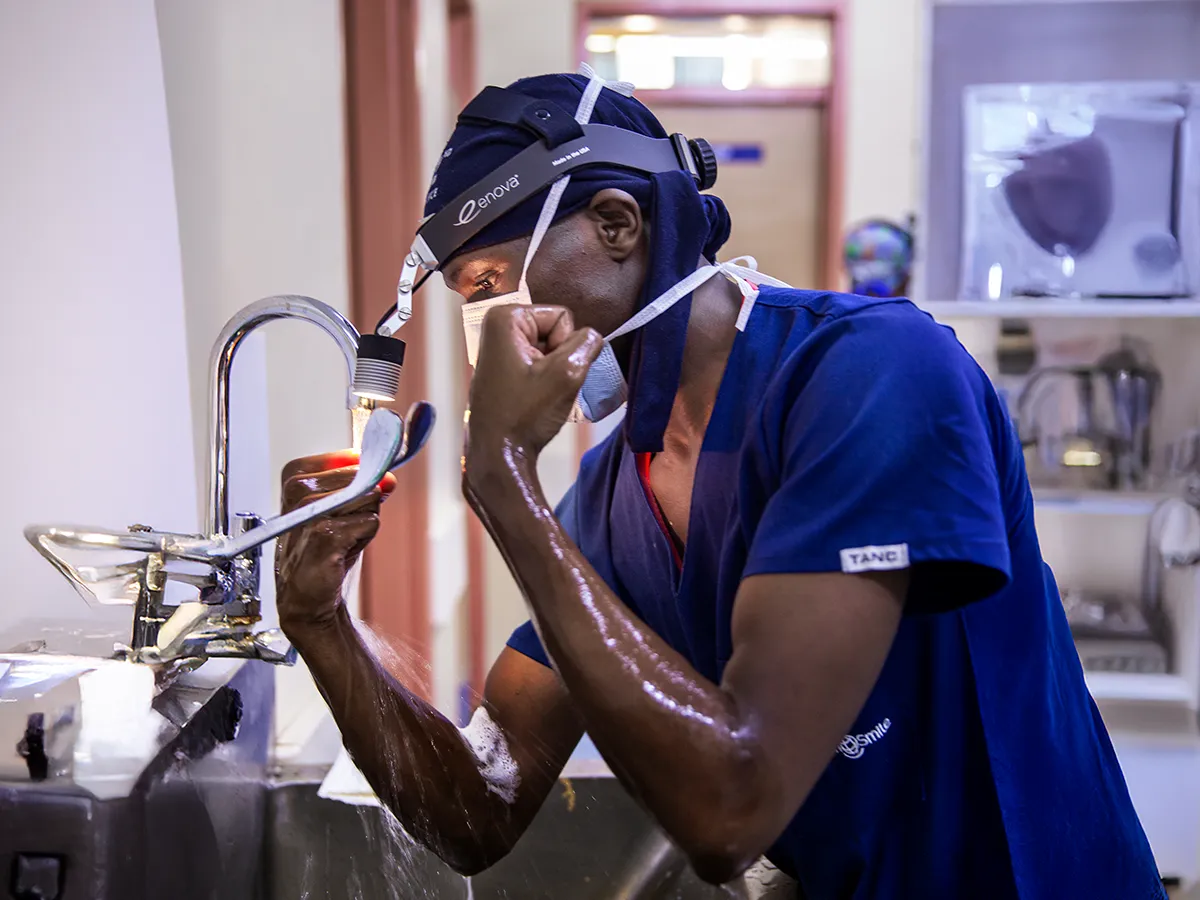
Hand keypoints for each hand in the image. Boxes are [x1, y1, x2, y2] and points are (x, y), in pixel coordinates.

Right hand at [275, 450, 395, 639]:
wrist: (308, 596)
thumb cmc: (321, 551)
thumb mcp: (341, 510)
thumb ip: (362, 487)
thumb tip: (387, 478)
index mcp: (296, 479)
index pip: (347, 458)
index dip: (360, 475)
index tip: (358, 489)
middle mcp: (298, 492)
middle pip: (360, 477)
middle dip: (364, 502)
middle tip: (345, 526)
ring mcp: (309, 512)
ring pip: (366, 498)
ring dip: (363, 521)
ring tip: (343, 539)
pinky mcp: (323, 535)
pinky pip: (368, 522)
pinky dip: (365, 535)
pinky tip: (346, 550)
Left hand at [466, 305, 602, 466]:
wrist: (499, 453)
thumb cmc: (525, 415)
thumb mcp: (568, 373)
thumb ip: (588, 343)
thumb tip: (592, 337)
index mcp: (505, 318)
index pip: (563, 316)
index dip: (566, 345)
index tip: (548, 372)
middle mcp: (496, 325)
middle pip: (555, 329)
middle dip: (559, 357)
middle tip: (544, 385)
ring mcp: (497, 347)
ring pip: (550, 347)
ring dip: (553, 370)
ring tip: (538, 393)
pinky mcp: (502, 366)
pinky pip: (538, 361)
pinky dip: (543, 378)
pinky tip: (533, 397)